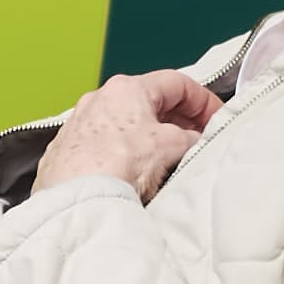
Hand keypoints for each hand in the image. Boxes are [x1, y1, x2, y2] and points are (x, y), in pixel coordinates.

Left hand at [42, 65, 223, 202]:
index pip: (177, 83)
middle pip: (150, 103)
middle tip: (196, 140)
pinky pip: (105, 146)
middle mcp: (98, 100)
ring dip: (151, 139)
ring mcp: (80, 125)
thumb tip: (193, 141)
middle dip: (178, 121)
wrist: (77, 200)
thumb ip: (190, 137)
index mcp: (127, 88)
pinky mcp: (68, 152)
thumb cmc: (117, 167)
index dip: (203, 100)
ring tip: (166, 162)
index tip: (215, 118)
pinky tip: (133, 175)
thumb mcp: (173, 146)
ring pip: (126, 126)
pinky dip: (125, 155)